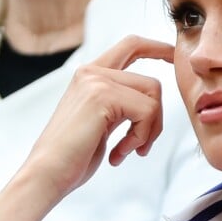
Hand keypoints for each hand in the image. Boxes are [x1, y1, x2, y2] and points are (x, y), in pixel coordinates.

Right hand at [25, 36, 174, 199]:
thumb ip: (123, 103)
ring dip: (148, 131)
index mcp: (91, 75)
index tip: (173, 54)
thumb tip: (153, 101)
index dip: (157, 47)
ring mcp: (97, 81)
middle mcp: (93, 72)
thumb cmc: (75, 155)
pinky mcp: (103, 96)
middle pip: (153, 83)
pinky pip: (147, 111)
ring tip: (128, 149)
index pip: (131, 46)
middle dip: (157, 118)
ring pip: (153, 98)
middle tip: (144, 144)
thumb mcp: (103, 121)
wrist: (48, 174)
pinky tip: (120, 152)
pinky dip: (141, 137)